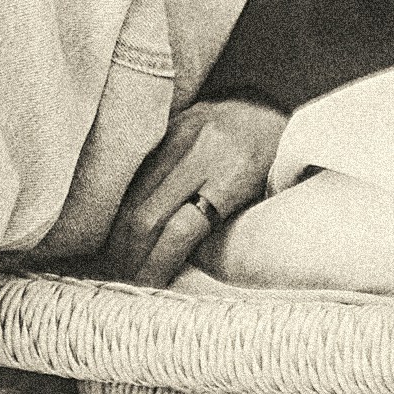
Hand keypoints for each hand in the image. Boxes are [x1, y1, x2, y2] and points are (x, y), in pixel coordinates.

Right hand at [104, 97, 286, 285]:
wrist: (271, 103)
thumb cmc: (277, 162)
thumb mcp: (263, 198)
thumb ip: (224, 229)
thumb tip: (180, 273)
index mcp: (235, 171)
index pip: (180, 230)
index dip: (157, 266)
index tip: (149, 290)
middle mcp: (202, 148)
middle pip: (146, 216)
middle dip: (130, 257)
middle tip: (124, 282)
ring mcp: (180, 132)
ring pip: (132, 196)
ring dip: (118, 236)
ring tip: (116, 263)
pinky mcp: (166, 127)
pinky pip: (135, 175)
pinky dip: (123, 207)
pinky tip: (119, 230)